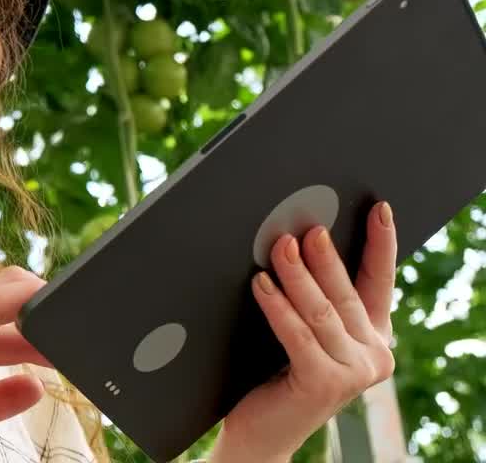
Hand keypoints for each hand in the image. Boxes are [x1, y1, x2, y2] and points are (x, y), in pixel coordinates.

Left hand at [213, 201, 397, 461]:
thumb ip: (311, 297)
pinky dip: (278, 306)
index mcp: (372, 335)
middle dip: (325, 257)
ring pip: (322, 311)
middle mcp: (372, 354)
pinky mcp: (324, 384)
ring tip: (279, 246)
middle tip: (308, 226)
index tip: (378, 209)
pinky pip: (298, 334)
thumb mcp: (303, 332)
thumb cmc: (274, 374)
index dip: (381, 243)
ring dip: (297, 275)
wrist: (260, 432)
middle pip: (346, 293)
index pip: (379, 281)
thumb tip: (293, 240)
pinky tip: (261, 284)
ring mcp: (353, 373)